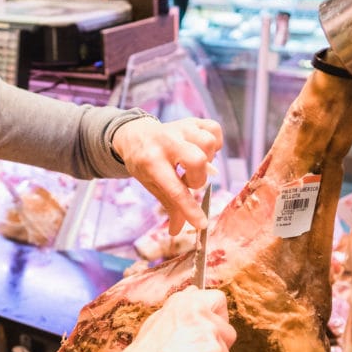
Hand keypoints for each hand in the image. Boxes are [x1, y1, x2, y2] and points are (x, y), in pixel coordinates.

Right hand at [61, 286, 234, 351]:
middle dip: (218, 347)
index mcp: (186, 301)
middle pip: (228, 331)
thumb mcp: (158, 318)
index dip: (218, 317)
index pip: (218, 299)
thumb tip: (194, 294)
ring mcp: (209, 334)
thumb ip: (182, 309)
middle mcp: (200, 312)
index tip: (211, 329)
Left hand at [112, 116, 222, 235]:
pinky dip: (215, 143)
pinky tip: (204, 151)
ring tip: (197, 165)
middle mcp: (166, 142)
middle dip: (198, 177)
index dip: (190, 208)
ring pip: (208, 142)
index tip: (201, 223)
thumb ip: (169, 206)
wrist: (136, 135)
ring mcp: (180, 128)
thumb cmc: (145, 163)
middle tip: (189, 180)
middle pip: (197, 159)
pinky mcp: (192, 121)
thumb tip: (177, 231)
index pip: (174, 189)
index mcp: (151, 161)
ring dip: (208, 159)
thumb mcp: (151, 184)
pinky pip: (214, 129)